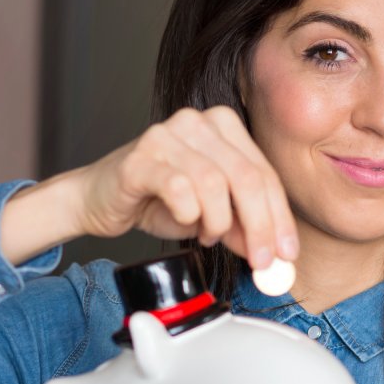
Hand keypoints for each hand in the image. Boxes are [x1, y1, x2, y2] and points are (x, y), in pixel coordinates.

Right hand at [71, 106, 297, 268]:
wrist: (96, 200)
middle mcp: (195, 122)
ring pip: (215, 184)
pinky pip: (179, 189)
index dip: (280, 217)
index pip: (264, 172)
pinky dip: (188, 214)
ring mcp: (166, 135)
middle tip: (263, 261)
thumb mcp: (208, 216)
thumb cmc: (152, 199)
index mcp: (221, 126)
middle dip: (260, 226)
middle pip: (246, 177)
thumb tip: (273, 253)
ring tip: (207, 235)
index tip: (287, 253)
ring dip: (217, 222)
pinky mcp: (140, 158)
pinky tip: (184, 221)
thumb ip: (241, 228)